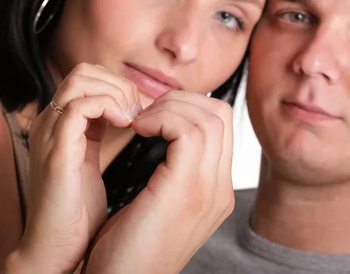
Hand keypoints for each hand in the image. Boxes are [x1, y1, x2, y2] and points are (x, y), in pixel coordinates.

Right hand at [12, 63, 141, 272]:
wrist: (56, 250)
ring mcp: (50, 135)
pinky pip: (78, 107)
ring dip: (116, 93)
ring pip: (80, 80)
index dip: (120, 86)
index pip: (89, 78)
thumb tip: (134, 111)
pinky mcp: (56, 151)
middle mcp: (52, 123)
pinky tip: (126, 125)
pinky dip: (107, 107)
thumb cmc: (77, 212)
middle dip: (120, 85)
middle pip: (84, 71)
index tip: (144, 111)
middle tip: (141, 112)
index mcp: (61, 124)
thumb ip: (102, 133)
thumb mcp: (92, 161)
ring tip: (134, 118)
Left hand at [84, 90, 234, 273]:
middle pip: (221, 114)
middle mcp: (220, 189)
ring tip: (141, 121)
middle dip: (181, 100)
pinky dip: (162, 118)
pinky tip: (139, 129)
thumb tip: (167, 133)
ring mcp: (208, 191)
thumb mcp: (161, 203)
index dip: (188, 107)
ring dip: (169, 107)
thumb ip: (173, 171)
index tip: (154, 115)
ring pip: (208, 117)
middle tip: (147, 113)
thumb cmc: (127, 248)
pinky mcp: (185, 191)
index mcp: (216, 190)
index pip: (222, 125)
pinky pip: (187, 131)